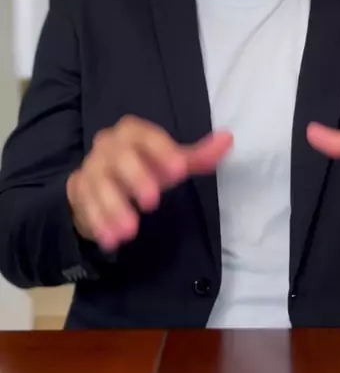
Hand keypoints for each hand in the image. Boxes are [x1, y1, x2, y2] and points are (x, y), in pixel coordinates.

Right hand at [66, 116, 232, 250]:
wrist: (103, 180)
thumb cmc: (145, 166)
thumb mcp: (172, 161)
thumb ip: (199, 155)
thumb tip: (228, 137)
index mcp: (132, 132)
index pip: (146, 136)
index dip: (163, 151)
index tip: (180, 171)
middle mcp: (108, 145)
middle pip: (120, 157)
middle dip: (136, 178)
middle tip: (153, 202)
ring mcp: (91, 167)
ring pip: (100, 184)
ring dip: (114, 208)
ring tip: (130, 231)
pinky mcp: (78, 190)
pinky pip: (86, 206)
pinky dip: (99, 223)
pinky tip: (111, 240)